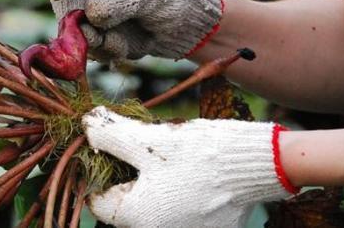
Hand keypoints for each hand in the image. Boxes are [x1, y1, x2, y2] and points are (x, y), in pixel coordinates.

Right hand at [46, 0, 222, 59]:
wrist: (195, 28)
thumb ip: (117, 1)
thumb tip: (89, 18)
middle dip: (75, 19)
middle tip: (93, 35)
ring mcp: (94, 5)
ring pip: (73, 25)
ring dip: (95, 40)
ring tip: (122, 42)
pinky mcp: (98, 30)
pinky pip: (89, 44)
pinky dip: (106, 50)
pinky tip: (126, 46)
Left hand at [82, 106, 296, 227]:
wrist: (258, 165)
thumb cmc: (200, 153)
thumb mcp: (148, 140)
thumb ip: (111, 135)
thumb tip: (86, 126)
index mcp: (136, 217)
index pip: (98, 199)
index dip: (98, 169)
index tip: (110, 147)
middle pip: (124, 202)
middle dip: (126, 172)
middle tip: (141, 147)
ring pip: (149, 204)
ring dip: (150, 181)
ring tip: (166, 158)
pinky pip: (174, 211)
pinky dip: (172, 192)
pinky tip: (186, 172)